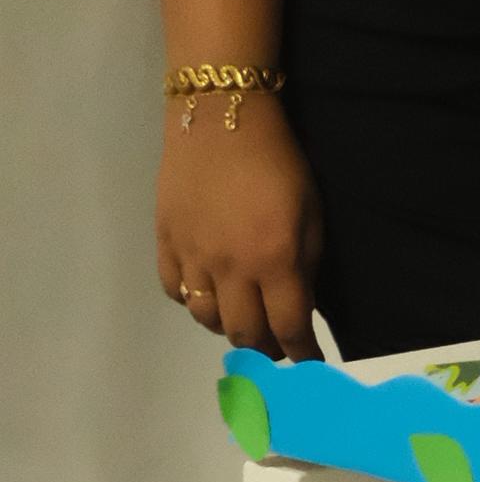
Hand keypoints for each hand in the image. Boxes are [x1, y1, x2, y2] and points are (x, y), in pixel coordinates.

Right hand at [157, 94, 321, 357]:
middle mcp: (231, 269)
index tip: (308, 362)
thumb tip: (300, 306)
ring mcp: (193, 258)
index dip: (301, 352)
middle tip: (276, 345)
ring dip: (228, 326)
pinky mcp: (165, 244)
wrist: (221, 119)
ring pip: (207, 319)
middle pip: (244, 333)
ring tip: (243, 317)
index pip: (288, 327)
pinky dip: (193, 300)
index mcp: (275, 260)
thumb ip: (307, 263)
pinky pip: (176, 291)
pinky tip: (208, 291)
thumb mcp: (312, 212)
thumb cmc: (280, 161)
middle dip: (265, 348)